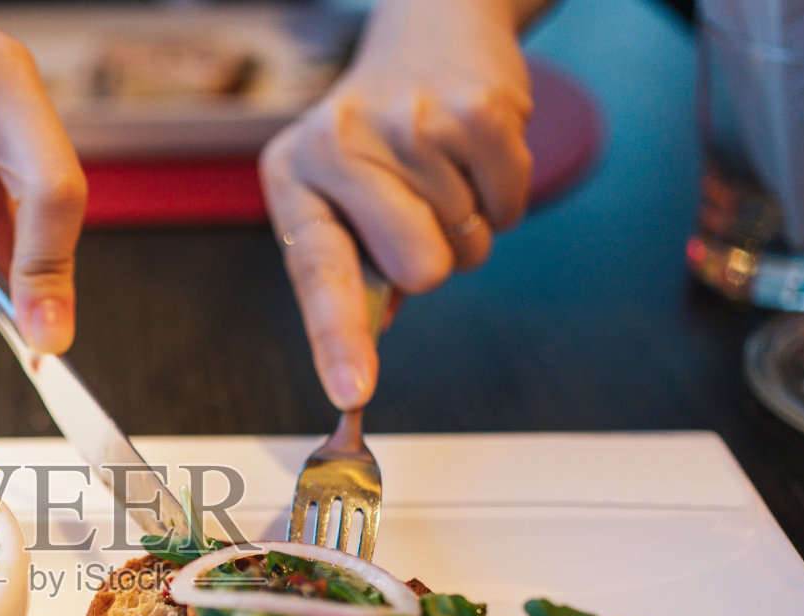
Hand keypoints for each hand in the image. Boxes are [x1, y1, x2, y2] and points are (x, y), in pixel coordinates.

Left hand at [259, 0, 533, 407]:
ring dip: (469, 222)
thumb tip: (368, 345)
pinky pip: (510, 204)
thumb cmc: (379, 136)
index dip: (339, 339)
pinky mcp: (473, 109)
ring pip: (467, 242)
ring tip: (443, 169)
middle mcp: (338, 145)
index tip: (352, 392)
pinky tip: (474, 153)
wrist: (431, 31)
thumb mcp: (340, 195)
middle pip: (419, 270)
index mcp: (293, 175)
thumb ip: (351, 272)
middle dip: (436, 260)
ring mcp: (407, 123)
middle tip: (422, 212)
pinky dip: (504, 193)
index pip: (319, 274)